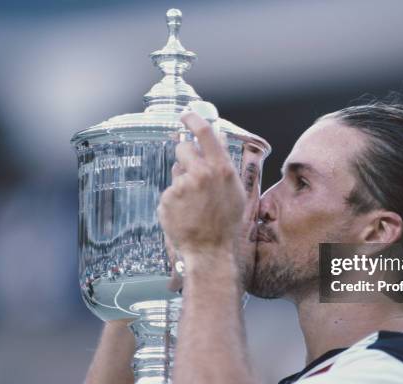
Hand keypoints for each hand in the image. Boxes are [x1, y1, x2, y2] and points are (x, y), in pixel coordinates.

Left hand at [157, 112, 245, 261]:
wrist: (208, 249)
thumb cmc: (225, 222)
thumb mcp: (234, 190)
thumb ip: (225, 162)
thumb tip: (220, 139)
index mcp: (221, 169)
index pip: (204, 132)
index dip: (193, 119)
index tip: (186, 115)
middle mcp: (201, 173)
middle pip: (184, 148)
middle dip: (185, 155)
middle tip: (191, 170)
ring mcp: (183, 185)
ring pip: (177, 170)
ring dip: (182, 179)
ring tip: (192, 201)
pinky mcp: (168, 197)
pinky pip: (170, 189)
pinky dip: (175, 198)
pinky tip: (184, 212)